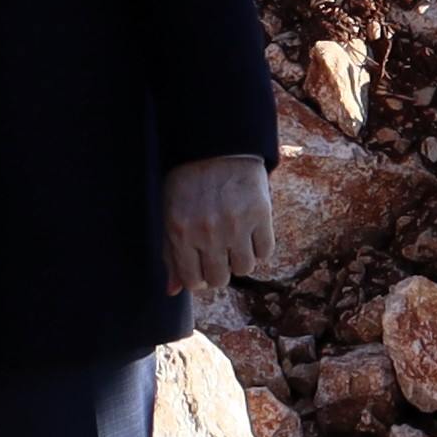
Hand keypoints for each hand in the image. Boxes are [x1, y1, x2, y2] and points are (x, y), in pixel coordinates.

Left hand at [162, 153, 278, 300]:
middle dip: (219, 270)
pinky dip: (260, 247)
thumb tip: (172, 291)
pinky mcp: (260, 214)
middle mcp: (208, 232)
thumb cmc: (187, 181)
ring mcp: (236, 224)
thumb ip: (170, 252)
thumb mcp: (170, 213)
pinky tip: (251, 232)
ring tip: (235, 241)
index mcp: (180, 232)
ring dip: (240, 259)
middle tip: (219, 253)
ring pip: (244, 268)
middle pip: (220, 279)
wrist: (216, 145)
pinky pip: (266, 252)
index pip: (193, 280)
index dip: (199, 278)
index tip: (202, 266)